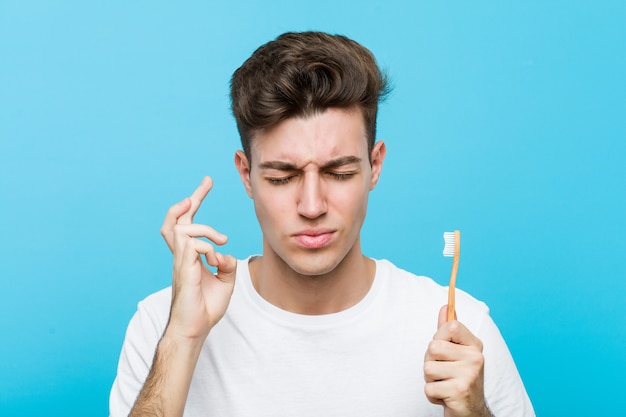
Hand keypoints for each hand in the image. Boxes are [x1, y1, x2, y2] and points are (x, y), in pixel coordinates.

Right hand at [163, 176, 236, 340]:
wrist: (195, 328)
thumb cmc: (206, 307)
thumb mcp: (225, 280)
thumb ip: (227, 263)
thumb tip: (224, 253)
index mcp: (189, 256)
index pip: (188, 223)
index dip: (195, 202)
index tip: (206, 184)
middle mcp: (181, 255)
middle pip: (176, 219)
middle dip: (193, 197)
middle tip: (207, 182)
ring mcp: (180, 262)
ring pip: (183, 229)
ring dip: (205, 229)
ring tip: (222, 241)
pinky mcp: (183, 270)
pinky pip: (191, 246)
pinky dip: (207, 247)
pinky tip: (214, 261)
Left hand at [423, 306, 491, 416]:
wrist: (471, 411)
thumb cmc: (459, 377)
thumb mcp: (456, 352)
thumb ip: (449, 330)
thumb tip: (445, 306)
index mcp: (475, 345)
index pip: (451, 325)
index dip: (439, 337)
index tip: (445, 350)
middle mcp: (475, 358)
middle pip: (432, 347)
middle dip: (430, 362)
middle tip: (443, 372)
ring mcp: (469, 375)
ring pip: (428, 368)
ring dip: (430, 380)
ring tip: (444, 383)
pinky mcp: (460, 391)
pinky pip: (429, 388)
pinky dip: (432, 395)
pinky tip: (445, 396)